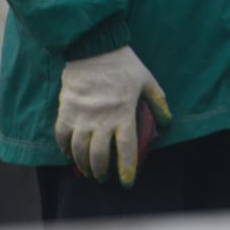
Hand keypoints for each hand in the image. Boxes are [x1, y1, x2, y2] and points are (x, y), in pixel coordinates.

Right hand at [54, 46, 174, 185]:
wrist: (93, 48)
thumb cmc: (123, 64)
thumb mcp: (146, 80)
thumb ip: (158, 101)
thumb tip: (168, 120)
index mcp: (123, 114)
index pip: (125, 149)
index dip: (126, 168)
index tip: (126, 182)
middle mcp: (101, 120)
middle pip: (99, 156)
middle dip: (101, 171)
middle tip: (104, 177)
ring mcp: (81, 117)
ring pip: (79, 151)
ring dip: (83, 165)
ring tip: (88, 171)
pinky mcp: (66, 111)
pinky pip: (61, 137)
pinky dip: (64, 149)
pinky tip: (69, 154)